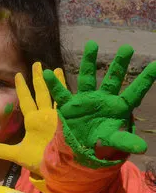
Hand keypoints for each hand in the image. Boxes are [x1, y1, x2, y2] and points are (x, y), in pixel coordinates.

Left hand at [0, 63, 65, 175]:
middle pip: (41, 93)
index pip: (26, 101)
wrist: (58, 171)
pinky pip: (68, 102)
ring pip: (55, 94)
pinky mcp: (69, 120)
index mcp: (34, 122)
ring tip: (53, 67)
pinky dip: (68, 91)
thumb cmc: (39, 161)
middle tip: (37, 63)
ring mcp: (58, 117)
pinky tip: (69, 80)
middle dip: (39, 79)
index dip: (22, 88)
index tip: (18, 74)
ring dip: (54, 81)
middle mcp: (46, 116)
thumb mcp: (16, 154)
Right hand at [44, 41, 155, 166]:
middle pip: (113, 79)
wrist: (80, 148)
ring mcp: (86, 100)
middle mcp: (103, 99)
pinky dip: (54, 84)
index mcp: (118, 107)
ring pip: (87, 78)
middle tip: (128, 48)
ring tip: (92, 45)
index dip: (145, 80)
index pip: (134, 92)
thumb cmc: (100, 142)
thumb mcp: (113, 141)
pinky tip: (48, 73)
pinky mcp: (69, 106)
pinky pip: (61, 94)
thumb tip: (143, 147)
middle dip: (120, 64)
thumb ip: (126, 142)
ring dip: (89, 62)